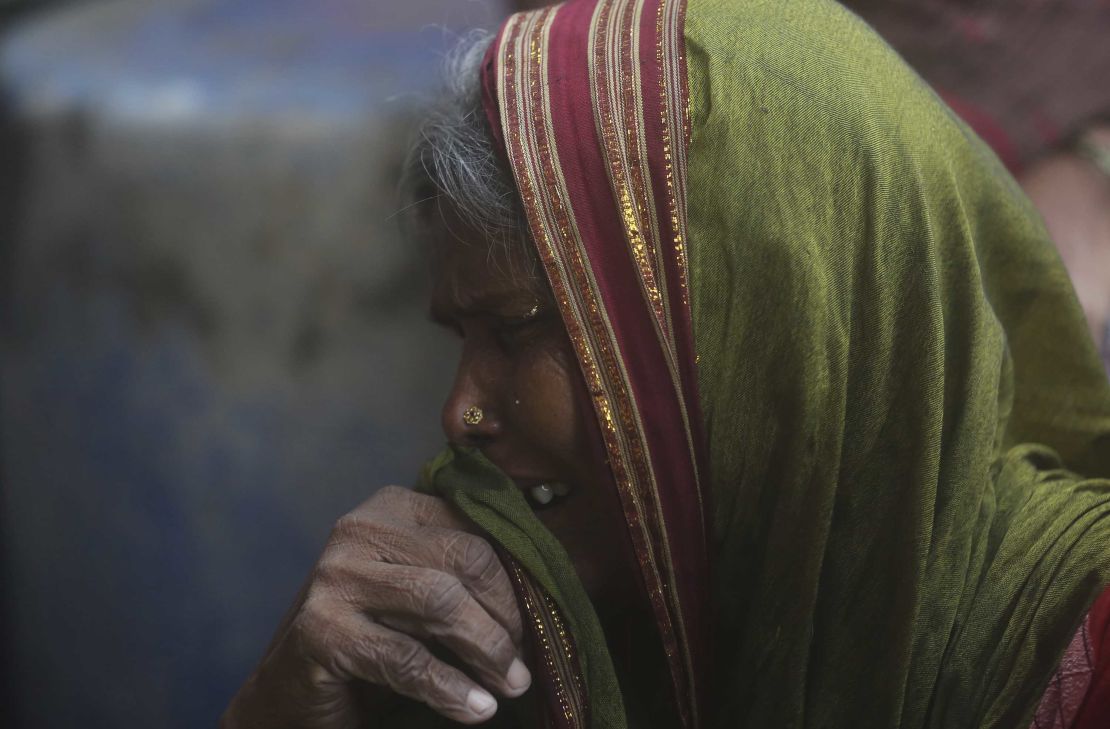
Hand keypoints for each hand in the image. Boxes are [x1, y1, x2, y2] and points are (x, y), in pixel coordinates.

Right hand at [220, 486, 529, 727]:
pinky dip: (449, 687)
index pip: (475, 529)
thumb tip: (544, 591)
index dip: (515, 580)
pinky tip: (476, 710)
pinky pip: (404, 658)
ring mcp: (334, 576)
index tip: (536, 623)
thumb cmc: (373, 636)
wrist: (291, 691)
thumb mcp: (420, 592)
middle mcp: (358, 528)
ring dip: (486, 650)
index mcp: (391, 507)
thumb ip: (464, 576)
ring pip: (439, 601)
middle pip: (463, 559)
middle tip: (522, 664)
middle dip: (505, 616)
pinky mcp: (319, 629)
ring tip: (509, 686)